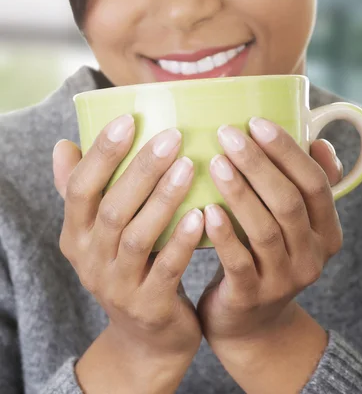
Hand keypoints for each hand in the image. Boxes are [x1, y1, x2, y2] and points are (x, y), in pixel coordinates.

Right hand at [53, 115, 203, 362]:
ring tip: (190, 166)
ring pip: (139, 236)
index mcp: (76, 234)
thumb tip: (63, 144)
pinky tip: (202, 215)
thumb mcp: (98, 232)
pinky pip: (166, 270)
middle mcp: (90, 260)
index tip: (128, 119)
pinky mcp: (149, 307)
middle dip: (141, 170)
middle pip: (112, 208)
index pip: (80, 188)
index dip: (101, 154)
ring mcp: (117, 286)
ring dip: (164, 199)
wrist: (145, 338)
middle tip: (172, 136)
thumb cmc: (127, 266)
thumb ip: (82, 190)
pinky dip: (182, 242)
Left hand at [197, 119, 342, 347]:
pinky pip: (238, 262)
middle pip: (289, 202)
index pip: (315, 183)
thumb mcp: (292, 223)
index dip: (288, 151)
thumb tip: (318, 142)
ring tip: (215, 162)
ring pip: (264, 229)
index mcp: (326, 230)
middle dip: (258, 164)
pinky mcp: (251, 297)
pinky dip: (224, 234)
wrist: (250, 322)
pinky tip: (206, 210)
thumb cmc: (265, 254)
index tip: (256, 122)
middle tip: (228, 134)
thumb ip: (304, 184)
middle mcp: (312, 256)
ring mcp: (283, 280)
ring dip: (239, 192)